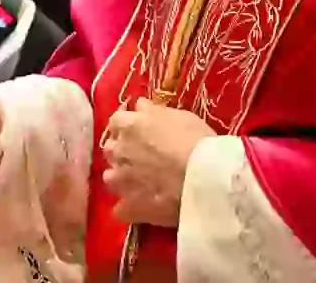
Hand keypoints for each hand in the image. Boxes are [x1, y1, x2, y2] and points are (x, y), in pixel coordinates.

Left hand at [101, 99, 215, 227]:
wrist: (205, 180)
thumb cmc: (196, 141)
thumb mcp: (180, 116)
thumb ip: (154, 112)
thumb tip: (140, 106)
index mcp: (129, 126)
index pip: (117, 120)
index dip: (128, 125)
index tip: (139, 128)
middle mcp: (119, 151)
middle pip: (111, 149)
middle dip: (122, 151)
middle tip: (141, 155)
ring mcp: (122, 181)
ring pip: (110, 178)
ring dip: (121, 178)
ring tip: (139, 182)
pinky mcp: (130, 207)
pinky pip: (120, 210)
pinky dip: (128, 208)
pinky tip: (141, 207)